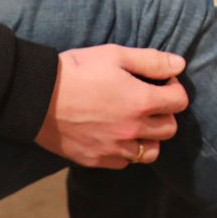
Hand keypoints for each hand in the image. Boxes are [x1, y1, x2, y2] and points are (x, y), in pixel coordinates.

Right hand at [35, 45, 186, 167]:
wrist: (36, 95)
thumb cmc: (76, 70)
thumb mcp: (115, 55)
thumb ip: (151, 61)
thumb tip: (179, 64)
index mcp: (141, 102)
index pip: (179, 102)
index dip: (174, 88)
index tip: (162, 82)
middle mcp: (133, 130)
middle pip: (169, 129)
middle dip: (165, 113)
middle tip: (149, 100)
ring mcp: (115, 148)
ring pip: (150, 152)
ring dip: (149, 137)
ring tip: (135, 122)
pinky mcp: (97, 160)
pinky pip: (124, 162)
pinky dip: (126, 151)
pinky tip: (114, 134)